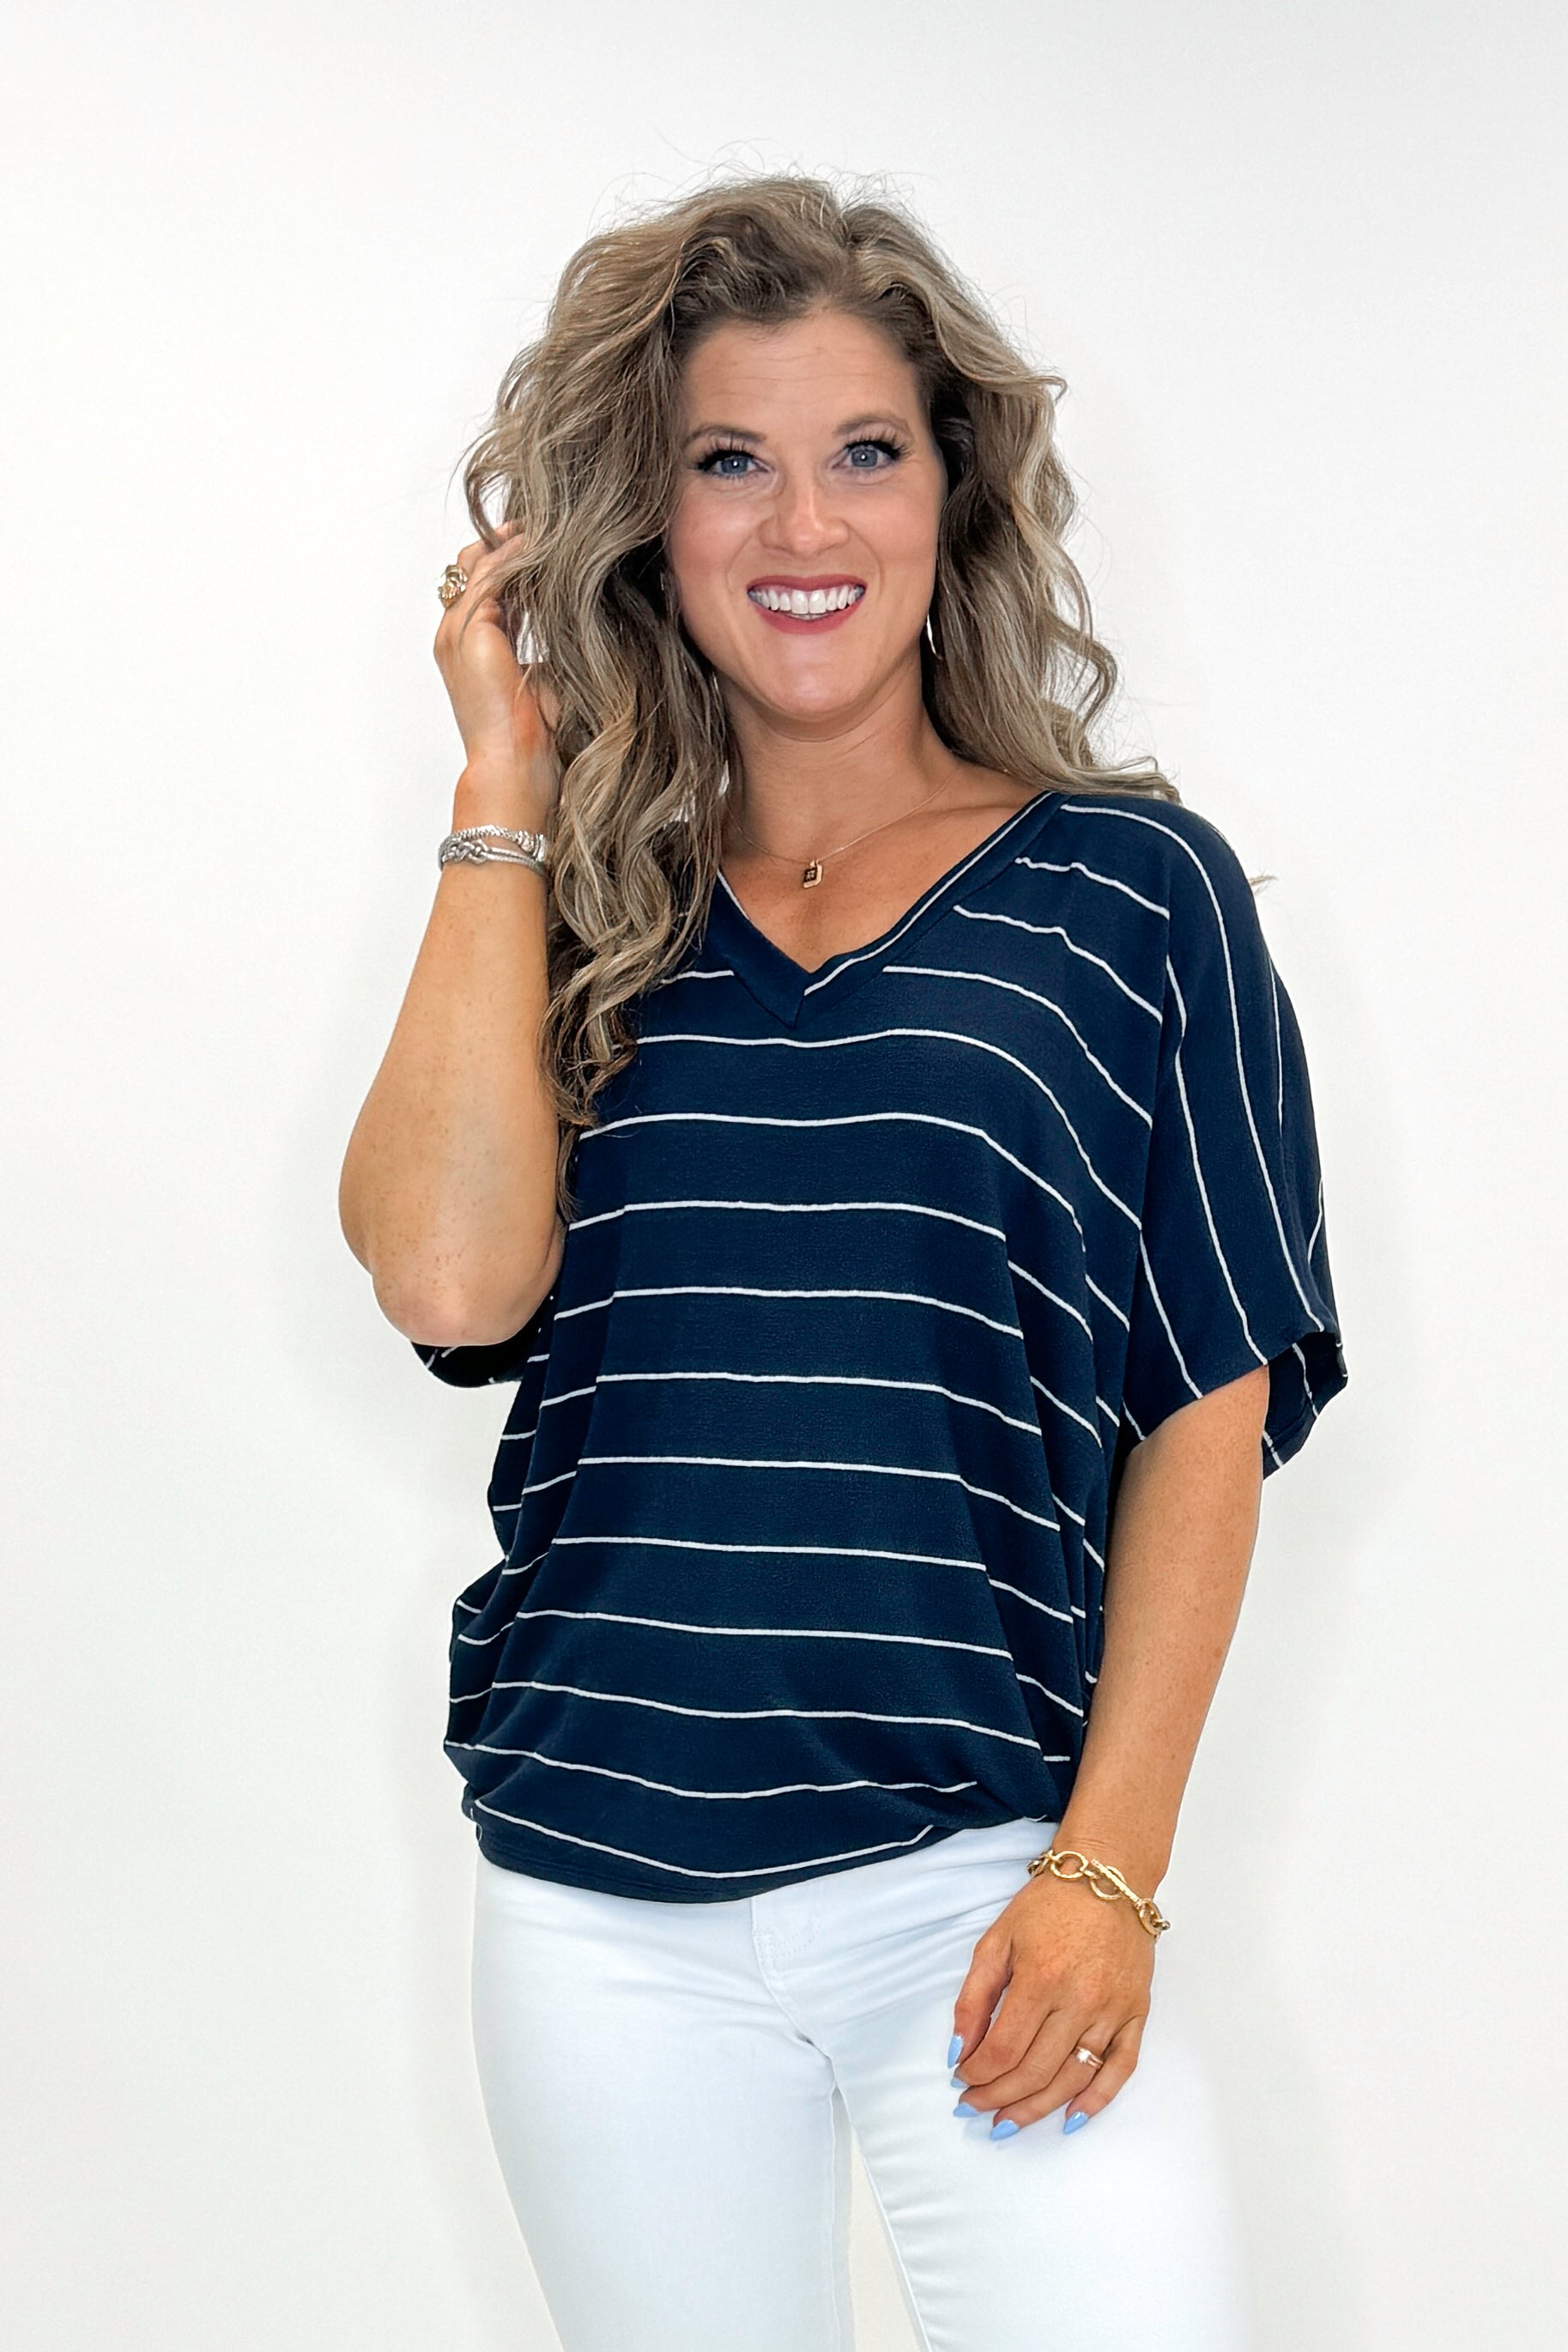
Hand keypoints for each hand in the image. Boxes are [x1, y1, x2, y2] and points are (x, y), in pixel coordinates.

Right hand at [434, 524, 562, 811]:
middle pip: (473, 564)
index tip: (549, 544)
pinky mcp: (470, 630)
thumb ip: (551, 644)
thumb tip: (588, 621)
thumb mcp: (545, 676)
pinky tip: (549, 547)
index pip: (483, 585)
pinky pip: (491, 575)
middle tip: (551, 523)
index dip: (513, 560)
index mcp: (469, 645)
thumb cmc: (534, 736)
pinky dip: (519, 557)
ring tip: (553, 526)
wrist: (515, 766)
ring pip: (481, 563)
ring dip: (516, 543)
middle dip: (509, 542)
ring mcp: (457, 631)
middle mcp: (455, 633)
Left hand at [949, 1863, 1155, 2134]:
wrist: (1108, 1878)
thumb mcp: (997, 1939)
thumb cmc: (1049, 1905)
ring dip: (1037, 2108)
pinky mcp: (1136, 2013)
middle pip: (1034, 2071)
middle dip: (998, 2098)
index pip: (1004, 2049)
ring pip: (1072, 2079)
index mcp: (1040, 1977)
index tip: (962, 2080)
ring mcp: (1112, 2009)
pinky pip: (1120, 2068)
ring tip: (1009, 2122)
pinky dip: (1097, 2101)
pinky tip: (1070, 2118)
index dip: (978, 2074)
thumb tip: (959, 2050)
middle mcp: (1079, 1999)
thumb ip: (973, 1996)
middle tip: (976, 2108)